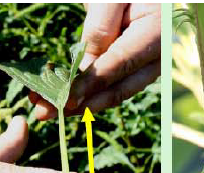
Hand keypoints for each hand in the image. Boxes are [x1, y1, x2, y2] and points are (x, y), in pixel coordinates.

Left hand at [30, 3, 160, 119]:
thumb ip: (100, 29)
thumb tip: (85, 68)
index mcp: (157, 32)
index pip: (119, 64)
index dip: (90, 84)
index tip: (65, 100)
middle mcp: (159, 54)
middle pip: (119, 88)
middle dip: (80, 104)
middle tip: (44, 113)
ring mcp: (150, 62)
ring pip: (117, 90)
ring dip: (81, 101)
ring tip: (45, 107)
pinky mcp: (137, 64)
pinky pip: (115, 81)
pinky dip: (90, 90)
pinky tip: (65, 94)